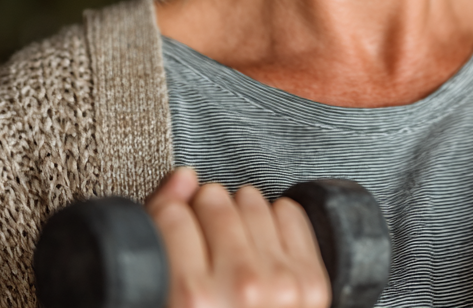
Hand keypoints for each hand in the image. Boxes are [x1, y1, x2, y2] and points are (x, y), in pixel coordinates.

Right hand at [144, 167, 331, 307]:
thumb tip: (184, 177)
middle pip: (213, 201)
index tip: (174, 232)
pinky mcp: (312, 284)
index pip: (172, 214)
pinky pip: (288, 212)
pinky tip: (261, 245)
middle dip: (204, 212)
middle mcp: (240, 290)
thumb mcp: (159, 295)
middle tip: (204, 240)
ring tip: (232, 243)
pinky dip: (273, 220)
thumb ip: (161, 233)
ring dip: (239, 213)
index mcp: (191, 299)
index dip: (169, 219)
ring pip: (252, 200)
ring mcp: (281, 286)